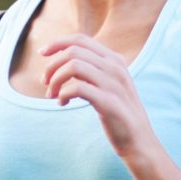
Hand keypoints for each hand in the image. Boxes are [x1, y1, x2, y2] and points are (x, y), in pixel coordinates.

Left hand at [38, 34, 156, 160]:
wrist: (139, 140)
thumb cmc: (118, 112)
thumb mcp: (108, 84)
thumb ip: (92, 70)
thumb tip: (63, 61)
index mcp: (114, 60)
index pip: (81, 39)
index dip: (57, 43)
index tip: (42, 53)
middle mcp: (115, 67)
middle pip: (73, 52)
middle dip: (52, 66)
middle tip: (45, 83)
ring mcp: (113, 83)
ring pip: (73, 66)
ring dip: (56, 80)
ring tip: (52, 95)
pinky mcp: (109, 102)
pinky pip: (77, 88)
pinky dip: (63, 94)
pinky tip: (63, 103)